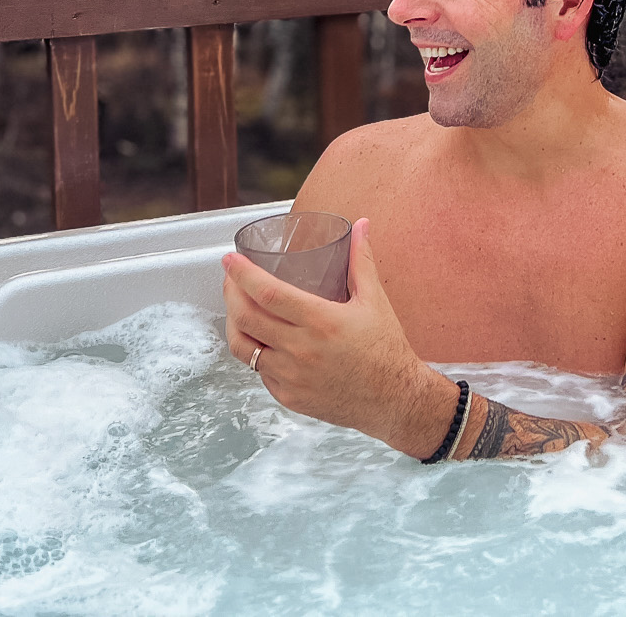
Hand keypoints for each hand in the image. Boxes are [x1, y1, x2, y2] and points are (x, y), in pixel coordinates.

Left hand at [222, 217, 459, 457]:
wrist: (394, 400)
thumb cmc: (386, 350)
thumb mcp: (375, 301)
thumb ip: (361, 261)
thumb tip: (361, 226)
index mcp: (321, 322)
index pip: (268, 293)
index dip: (242, 274)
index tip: (231, 260)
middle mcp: (300, 350)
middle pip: (245, 319)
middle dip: (230, 293)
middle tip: (230, 278)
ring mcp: (290, 377)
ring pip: (243, 348)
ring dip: (233, 324)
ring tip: (237, 308)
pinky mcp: (288, 397)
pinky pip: (258, 371)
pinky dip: (254, 351)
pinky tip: (259, 338)